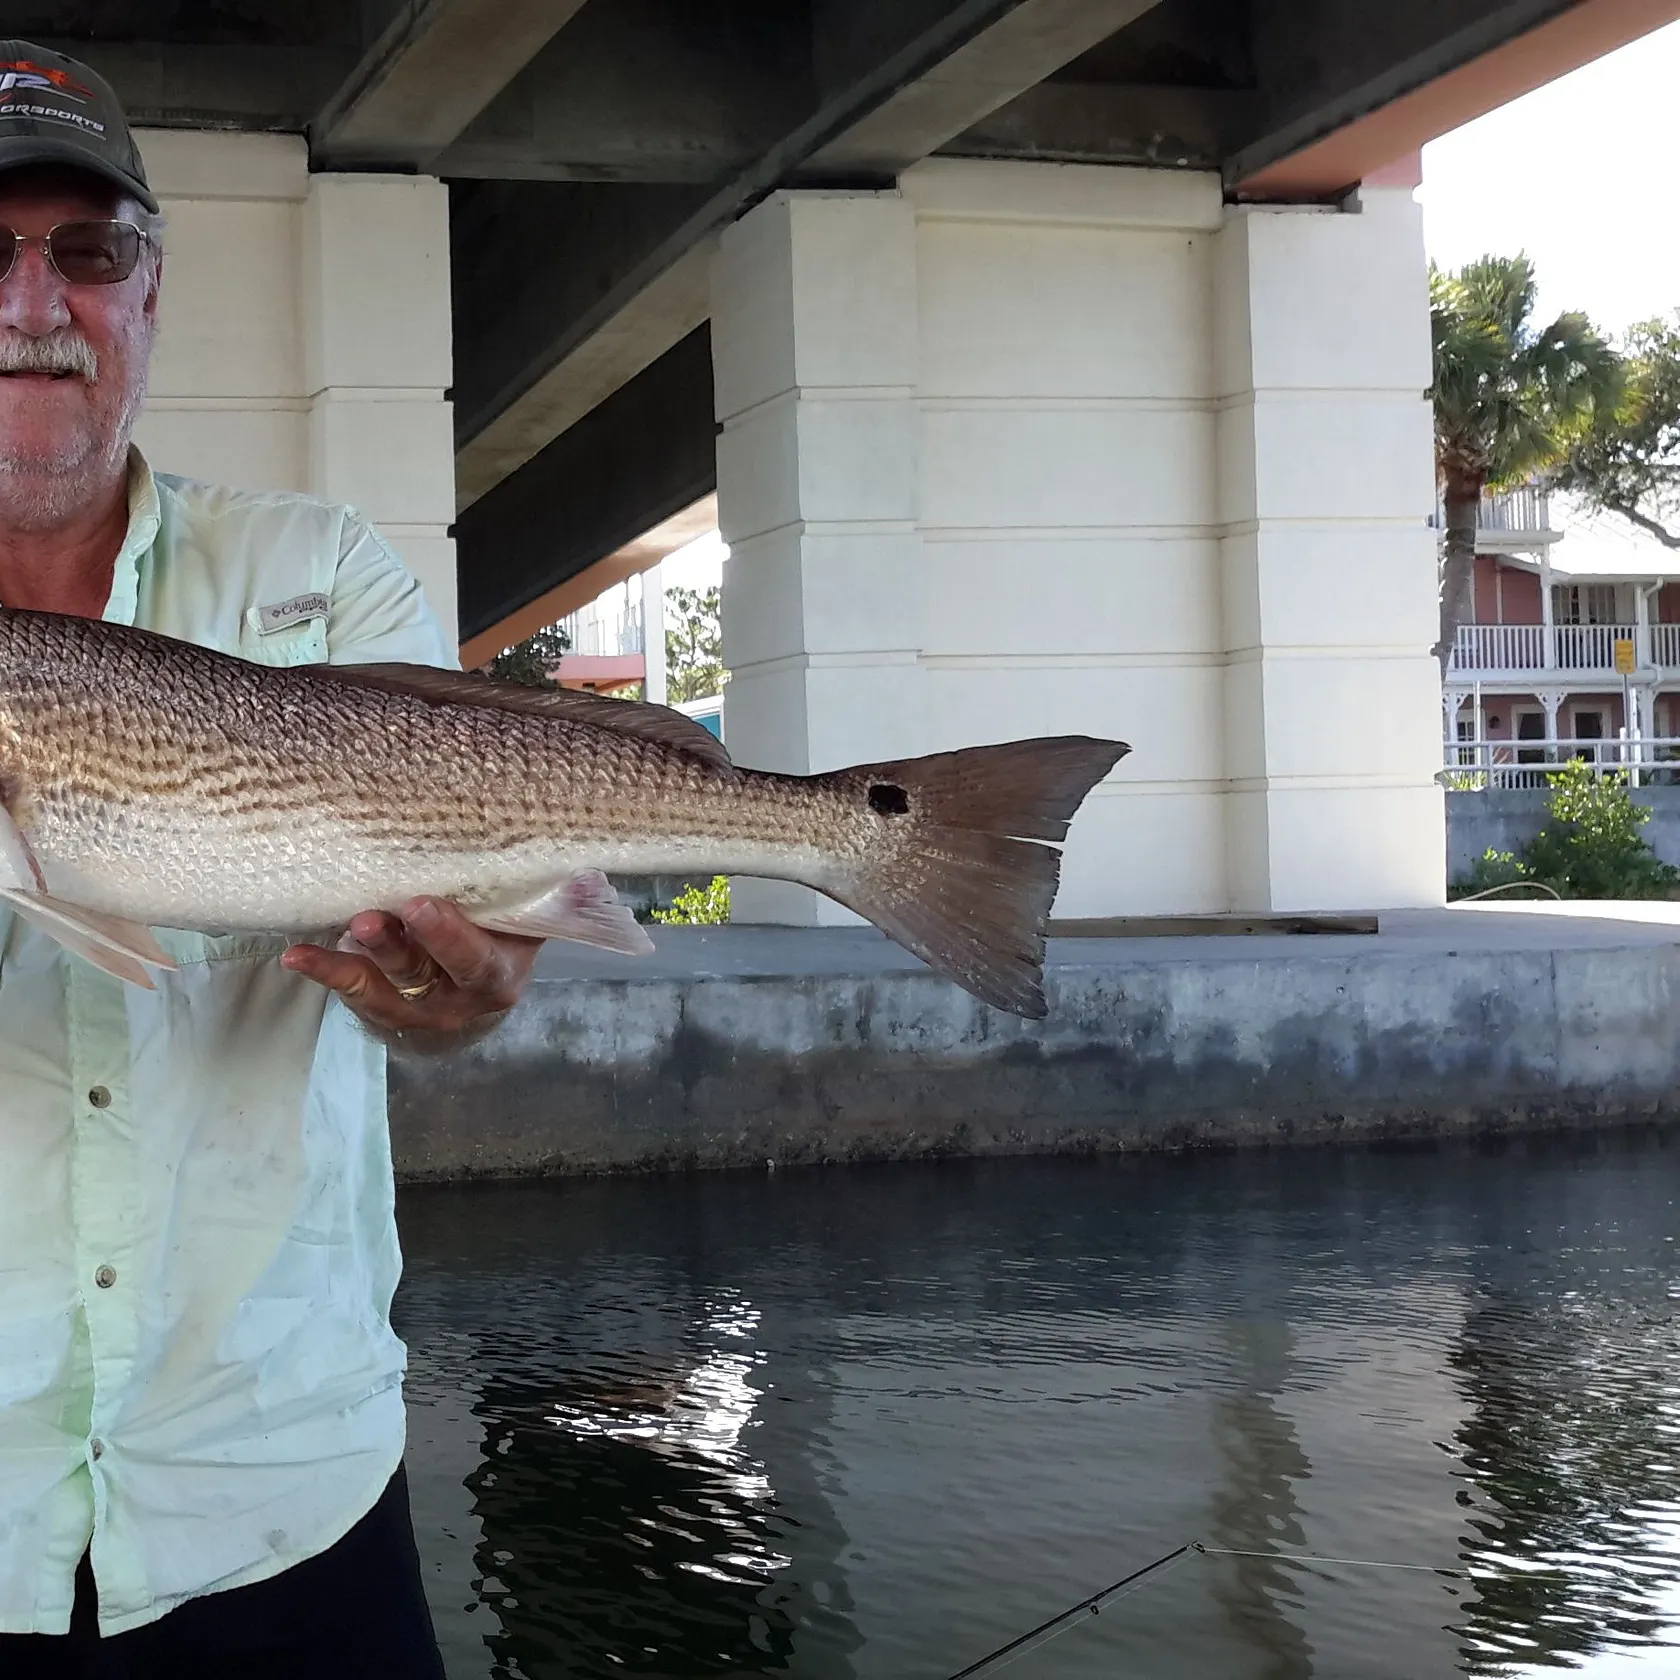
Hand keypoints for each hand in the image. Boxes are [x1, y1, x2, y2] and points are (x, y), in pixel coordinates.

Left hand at [280, 896, 542, 1043]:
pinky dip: (324, 970)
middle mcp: (456, 1000)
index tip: (421, 904)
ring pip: (385, 985)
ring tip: (348, 924)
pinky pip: (350, 991)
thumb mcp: (524, 922)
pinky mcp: (377, 1009)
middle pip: (427, 974)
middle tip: (376, 915)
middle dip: (402, 945)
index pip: (476, 962)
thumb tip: (587, 873)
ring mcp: (414, 1010)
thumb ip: (545, 897)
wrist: (465, 1000)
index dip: (450, 938)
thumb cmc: (496, 937)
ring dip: (362, 956)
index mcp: (499, 974)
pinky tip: (296, 955)